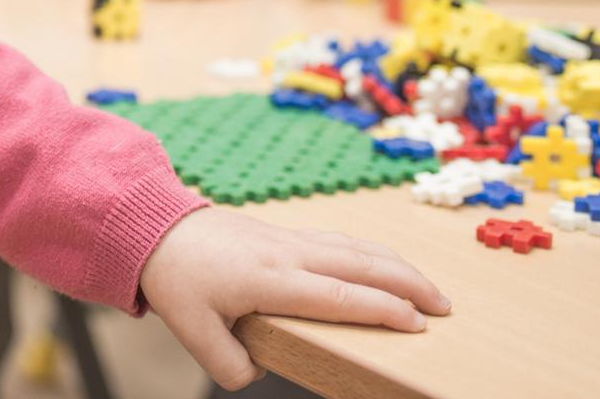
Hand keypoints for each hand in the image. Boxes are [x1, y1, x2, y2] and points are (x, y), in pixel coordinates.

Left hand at [140, 208, 450, 390]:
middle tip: (445, 307)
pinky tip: (385, 264)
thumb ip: (228, 363)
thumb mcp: (193, 331)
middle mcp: (288, 254)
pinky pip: (339, 240)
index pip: (341, 297)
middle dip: (408, 284)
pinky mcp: (285, 233)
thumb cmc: (176, 277)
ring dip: (396, 264)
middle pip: (362, 264)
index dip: (382, 310)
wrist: (154, 226)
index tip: (416, 324)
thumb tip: (259, 373)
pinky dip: (372, 252)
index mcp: (271, 280)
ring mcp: (289, 239)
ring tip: (428, 287)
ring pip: (355, 247)